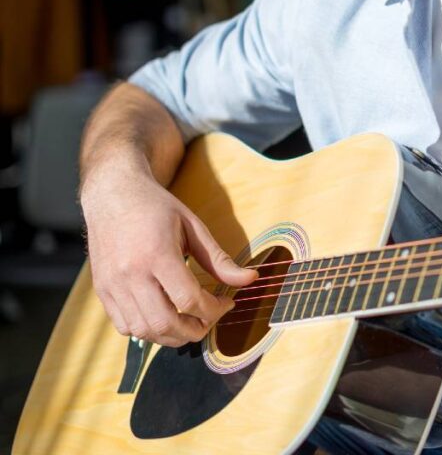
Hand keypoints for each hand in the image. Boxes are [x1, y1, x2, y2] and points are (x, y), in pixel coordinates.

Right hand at [82, 163, 256, 346]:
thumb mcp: (193, 226)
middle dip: (195, 330)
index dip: (214, 310)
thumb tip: (251, 279)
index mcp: (157, 255)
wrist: (112, 194)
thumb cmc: (157, 208)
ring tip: (190, 321)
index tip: (227, 303)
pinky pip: (124, 326)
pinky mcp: (102, 291)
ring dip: (172, 335)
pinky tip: (165, 317)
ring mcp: (112, 285)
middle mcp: (130, 274)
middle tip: (210, 320)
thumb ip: (219, 259)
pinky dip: (148, 331)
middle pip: (165, 323)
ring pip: (144, 330)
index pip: (189, 300)